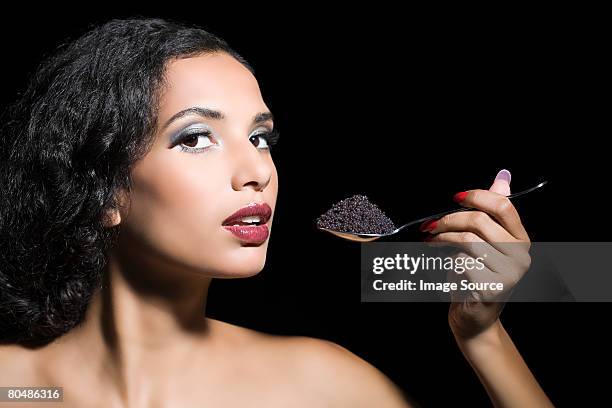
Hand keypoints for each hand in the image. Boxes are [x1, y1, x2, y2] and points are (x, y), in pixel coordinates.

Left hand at [420, 170, 531, 339]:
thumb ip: (492, 211)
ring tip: (431, 242)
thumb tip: (503, 177)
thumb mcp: (485, 241)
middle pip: (480, 220)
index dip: (477, 196)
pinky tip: (446, 267)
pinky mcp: (493, 288)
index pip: (503, 206)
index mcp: (521, 239)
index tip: (456, 197)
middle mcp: (520, 255)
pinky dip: (448, 263)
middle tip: (431, 225)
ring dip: (443, 239)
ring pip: (468, 241)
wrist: (474, 317)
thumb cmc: (476, 277)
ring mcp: (509, 273)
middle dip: (449, 219)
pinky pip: (462, 263)